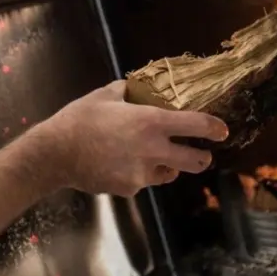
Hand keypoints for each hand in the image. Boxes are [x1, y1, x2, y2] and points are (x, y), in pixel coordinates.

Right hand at [27, 80, 228, 196]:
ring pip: (169, 174)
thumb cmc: (80, 119)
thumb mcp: (106, 95)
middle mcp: (153, 150)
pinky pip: (144, 182)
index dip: (214, 128)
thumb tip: (138, 86)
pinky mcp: (129, 189)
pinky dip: (140, 175)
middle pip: (195, 162)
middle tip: (201, 154)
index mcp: (151, 123)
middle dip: (203, 158)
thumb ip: (129, 91)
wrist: (54, 154)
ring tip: (150, 157)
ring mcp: (142, 174)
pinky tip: (121, 165)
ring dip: (167, 167)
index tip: (222, 131)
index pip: (196, 126)